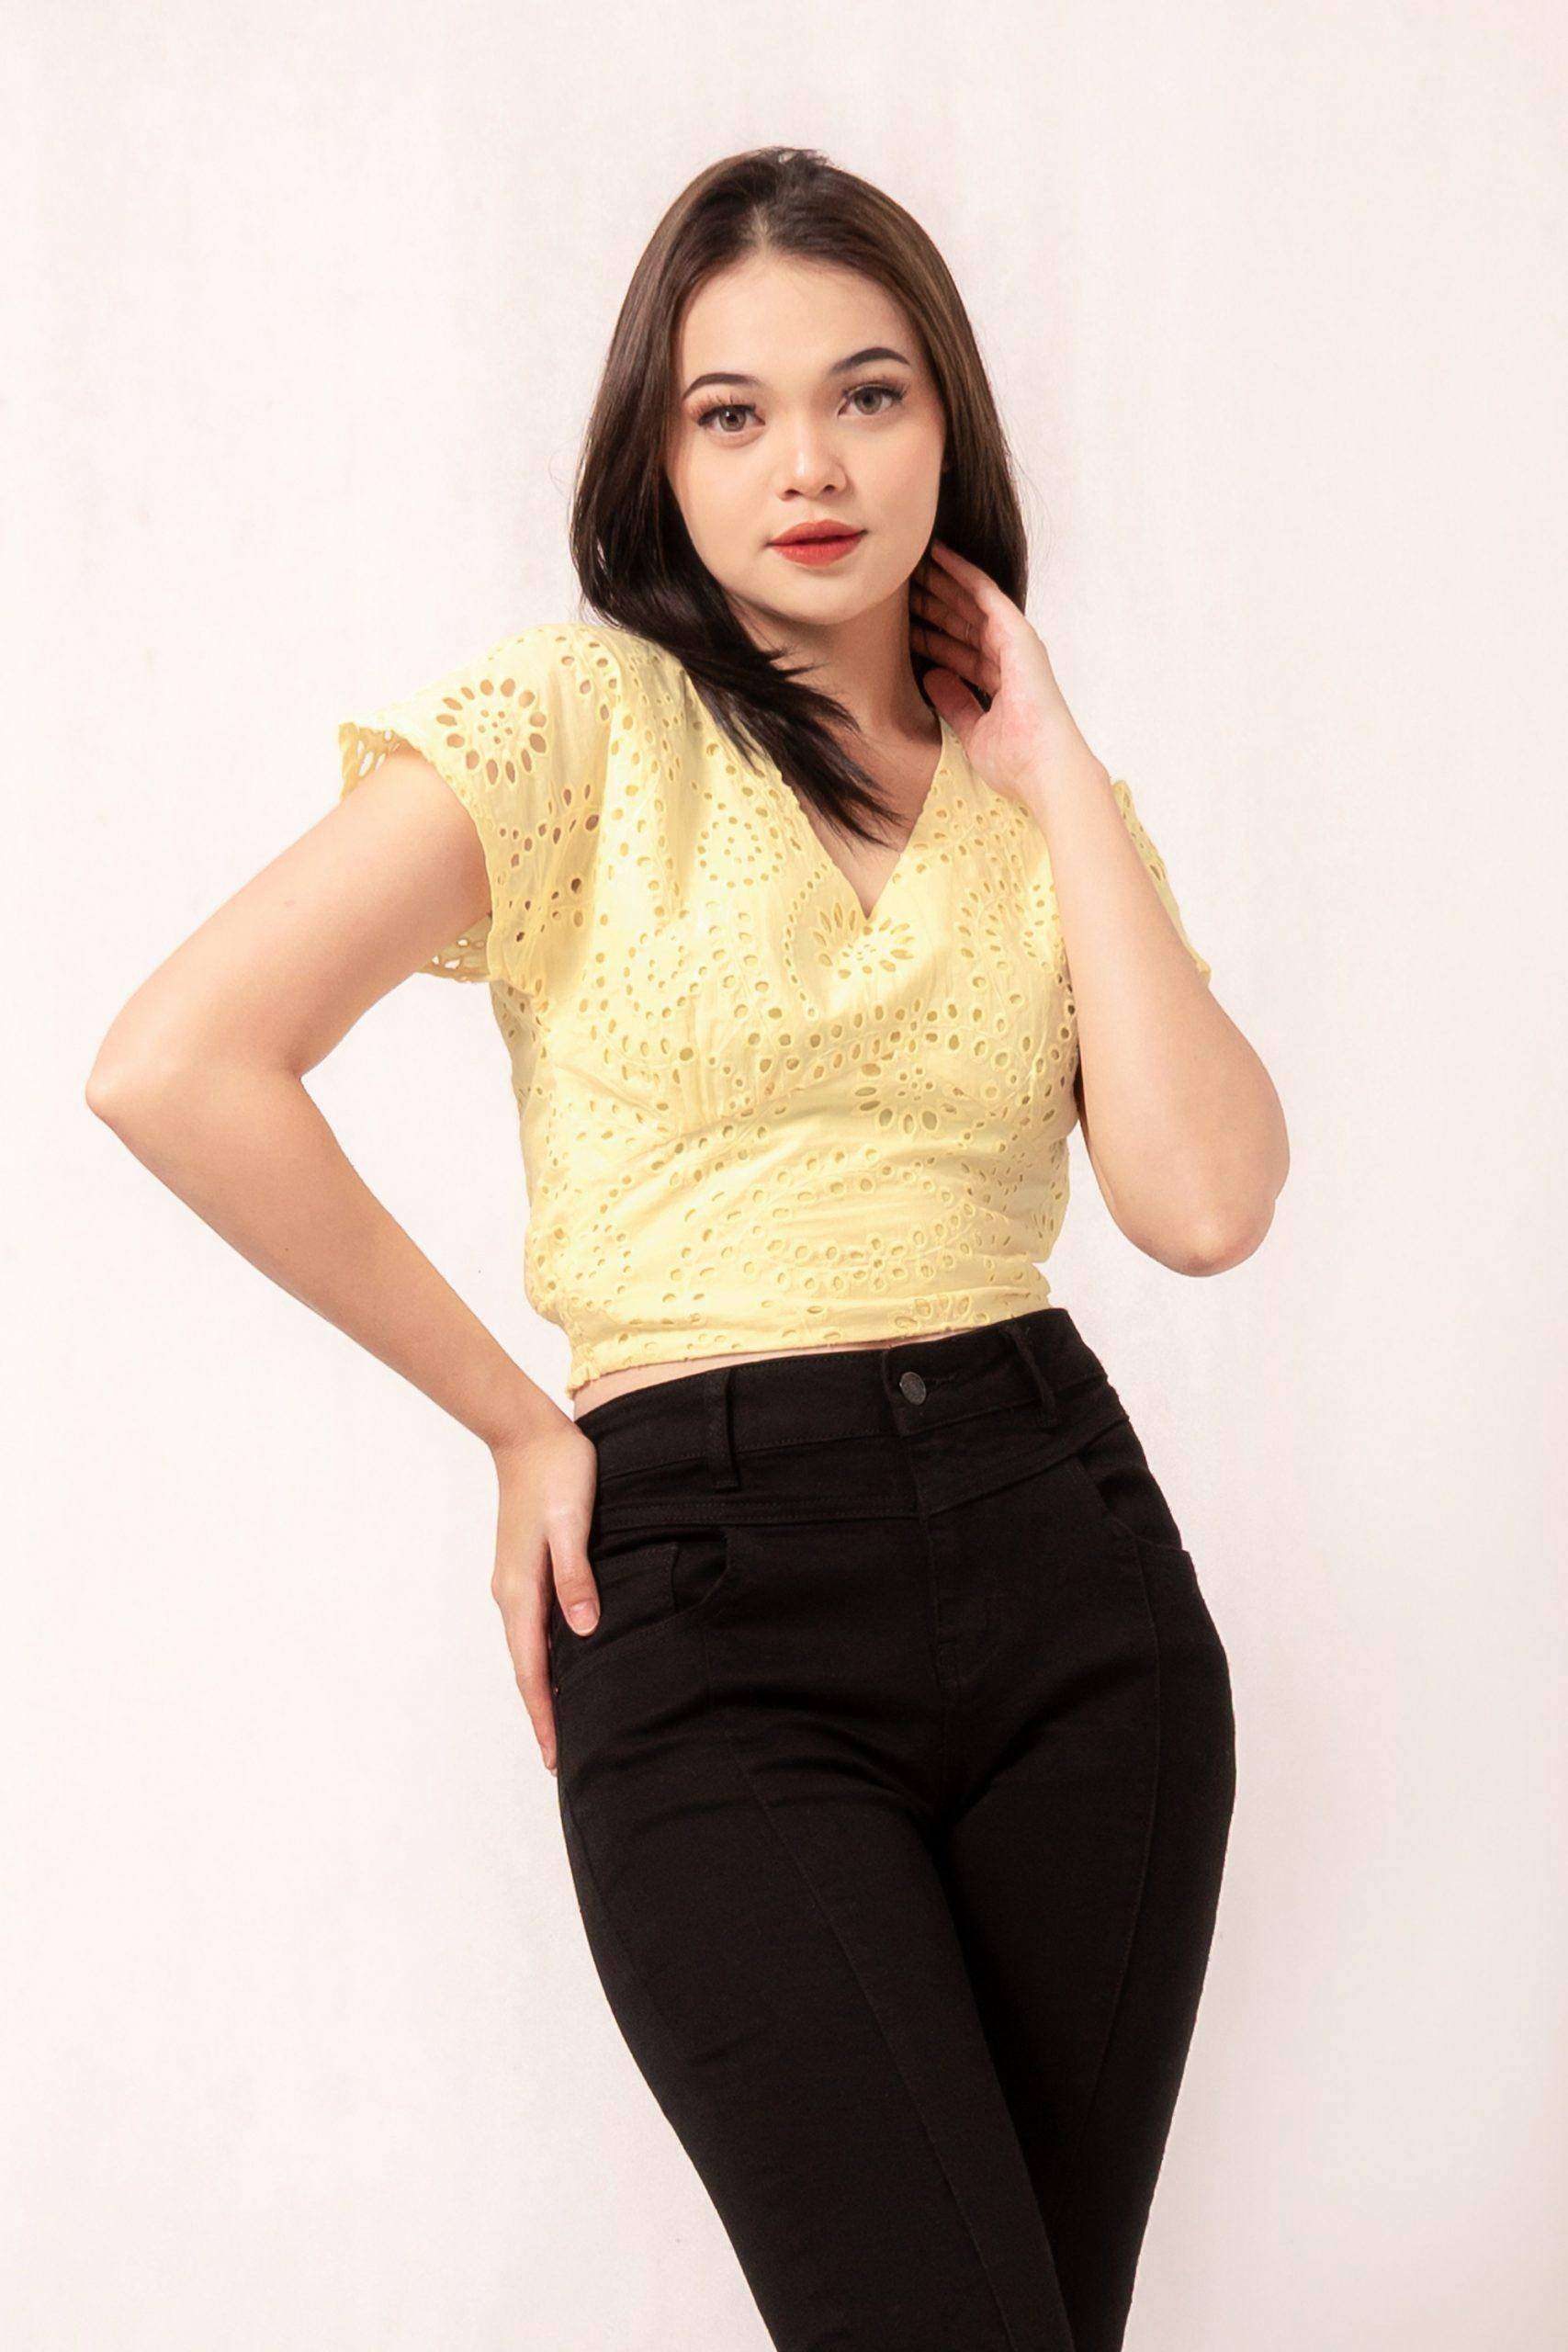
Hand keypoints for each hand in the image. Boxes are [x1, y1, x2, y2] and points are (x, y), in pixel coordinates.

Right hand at [488, 1411, 601, 1774]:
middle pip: (526, 1667)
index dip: (545, 1713)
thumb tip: (583, 1630)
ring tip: (562, 1724)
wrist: (527, 1433)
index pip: (532, 1668)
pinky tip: (564, 1664)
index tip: (555, 1756)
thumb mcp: (573, 1522)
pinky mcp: (525, 1568)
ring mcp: (515, 1581)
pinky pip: (533, 1627)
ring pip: (529, 1649)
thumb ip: (575, 1575)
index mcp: (521, 1589)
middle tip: (559, 1760)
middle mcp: (512, 1593)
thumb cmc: (557, 1473)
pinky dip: (545, 1657)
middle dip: (542, 1713)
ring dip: (543, 1688)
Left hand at [909, 540, 1100, 803]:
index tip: (902, 623)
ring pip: (971, 603)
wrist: (1044, 770)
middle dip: (934, 602)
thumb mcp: (972, 731)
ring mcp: (1016, 644)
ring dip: (943, 582)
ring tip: (914, 561)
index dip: (933, 634)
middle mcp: (1009, 658)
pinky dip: (964, 574)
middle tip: (902, 582)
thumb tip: (932, 677)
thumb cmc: (1015, 762)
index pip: (960, 651)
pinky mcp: (1018, 634)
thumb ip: (954, 703)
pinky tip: (941, 555)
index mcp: (1000, 682)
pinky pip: (987, 594)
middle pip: (964, 623)